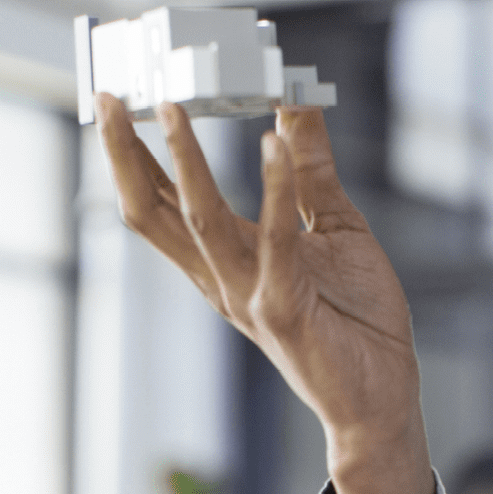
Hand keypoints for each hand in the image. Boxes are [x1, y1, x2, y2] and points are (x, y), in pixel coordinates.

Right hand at [96, 94, 433, 493]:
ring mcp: (248, 296)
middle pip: (152, 213)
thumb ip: (309, 169)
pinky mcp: (285, 310)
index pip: (159, 202)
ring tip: (171, 108)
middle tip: (109, 97)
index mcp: (225, 261)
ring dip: (184, 161)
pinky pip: (274, 243)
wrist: (384, 396)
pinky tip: (272, 144)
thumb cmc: (356, 320)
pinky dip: (273, 190)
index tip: (117, 100)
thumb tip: (293, 105)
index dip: (130, 154)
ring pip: (198, 221)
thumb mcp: (333, 227)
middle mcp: (223, 279)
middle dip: (124, 155)